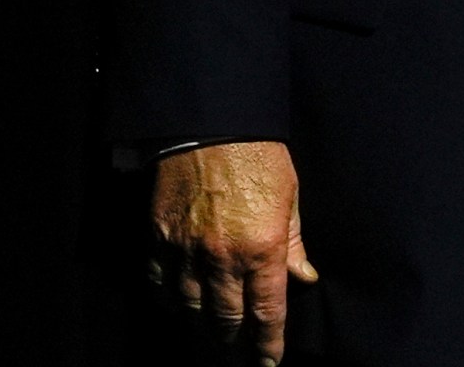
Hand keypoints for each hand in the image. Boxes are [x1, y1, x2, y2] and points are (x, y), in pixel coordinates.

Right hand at [147, 140, 319, 363]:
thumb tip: (304, 278)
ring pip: (191, 308)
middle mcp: (224, 257)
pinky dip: (168, 298)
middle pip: (226, 320)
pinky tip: (176, 303)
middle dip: (235, 338)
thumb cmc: (258, 154)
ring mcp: (187, 249)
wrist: (211, 120)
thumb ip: (294, 242)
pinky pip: (159, 281)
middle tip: (239, 344)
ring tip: (210, 329)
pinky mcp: (159, 235)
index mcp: (262, 248)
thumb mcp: (289, 196)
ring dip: (202, 323)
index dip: (268, 344)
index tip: (268, 361)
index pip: (267, 313)